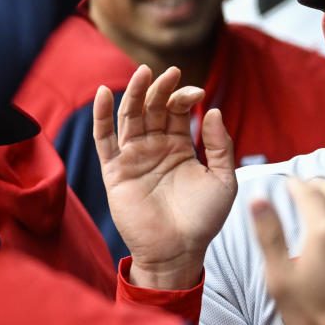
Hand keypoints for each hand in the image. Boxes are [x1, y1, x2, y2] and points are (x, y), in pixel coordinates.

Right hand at [94, 65, 236, 289]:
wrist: (179, 251)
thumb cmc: (204, 219)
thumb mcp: (223, 179)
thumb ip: (221, 145)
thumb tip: (212, 110)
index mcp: (180, 147)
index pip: (177, 111)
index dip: (184, 97)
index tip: (198, 92)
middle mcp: (155, 148)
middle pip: (153, 108)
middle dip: (160, 89)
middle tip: (169, 73)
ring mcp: (134, 157)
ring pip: (130, 117)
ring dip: (134, 94)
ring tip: (142, 73)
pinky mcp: (115, 171)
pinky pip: (104, 140)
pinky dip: (101, 116)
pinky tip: (103, 93)